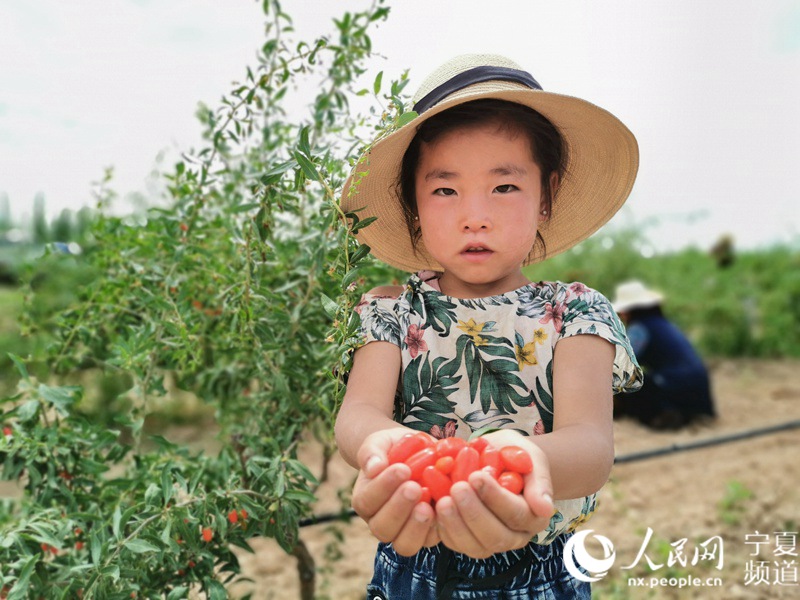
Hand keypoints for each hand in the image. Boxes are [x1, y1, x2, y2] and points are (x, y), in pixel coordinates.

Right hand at [351, 429, 439, 555]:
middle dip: (398, 508)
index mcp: (365, 499)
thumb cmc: (394, 448)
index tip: (402, 469)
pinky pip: (429, 540)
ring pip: (404, 543)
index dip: (384, 487)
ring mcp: (403, 531)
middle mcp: (380, 520)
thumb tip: (374, 468)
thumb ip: (372, 452)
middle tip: (415, 487)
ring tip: (427, 506)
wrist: (417, 454)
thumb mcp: (380, 442)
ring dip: (415, 526)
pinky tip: (445, 508)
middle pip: (382, 528)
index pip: (367, 501)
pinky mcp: (427, 534)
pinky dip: (437, 527)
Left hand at [434, 430, 553, 557]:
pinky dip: (442, 527)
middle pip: (495, 536)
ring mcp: (489, 541)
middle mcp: (514, 536)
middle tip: (456, 488)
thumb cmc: (515, 455)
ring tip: (442, 500)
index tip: (476, 475)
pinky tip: (433, 507)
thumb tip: (544, 508)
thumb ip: (539, 481)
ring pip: (474, 546)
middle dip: (473, 513)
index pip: (515, 514)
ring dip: (456, 524)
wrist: (499, 459)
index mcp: (533, 517)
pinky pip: (455, 543)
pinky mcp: (467, 540)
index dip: (495, 497)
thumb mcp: (530, 457)